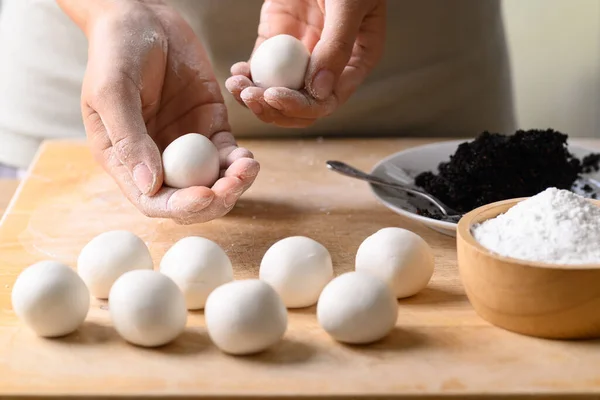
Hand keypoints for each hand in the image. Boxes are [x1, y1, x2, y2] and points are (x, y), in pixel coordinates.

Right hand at [63, 1, 258, 223]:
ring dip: (234, 183)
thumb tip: (150, 185)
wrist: (143, 16)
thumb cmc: (116, 50)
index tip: (204, 196)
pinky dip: (240, 161)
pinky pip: (228, 155)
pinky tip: (248, 157)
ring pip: (213, 181)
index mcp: (125, 159)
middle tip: (235, 184)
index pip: (152, 200)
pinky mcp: (210, 127)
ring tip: (248, 167)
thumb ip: (128, 137)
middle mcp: (157, 159)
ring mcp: (186, 145)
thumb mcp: (112, 90)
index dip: (180, 207)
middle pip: (188, 197)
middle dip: (215, 199)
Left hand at [226, 0, 385, 127]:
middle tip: (250, 98)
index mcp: (355, 63)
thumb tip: (320, 92)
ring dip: (255, 96)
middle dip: (274, 108)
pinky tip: (237, 73)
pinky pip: (261, 69)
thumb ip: (337, 46)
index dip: (301, 107)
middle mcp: (328, 66)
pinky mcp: (276, 42)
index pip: (328, 100)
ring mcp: (301, 56)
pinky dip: (248, 76)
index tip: (275, 97)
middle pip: (301, 104)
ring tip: (237, 87)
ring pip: (278, 92)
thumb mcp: (348, 5)